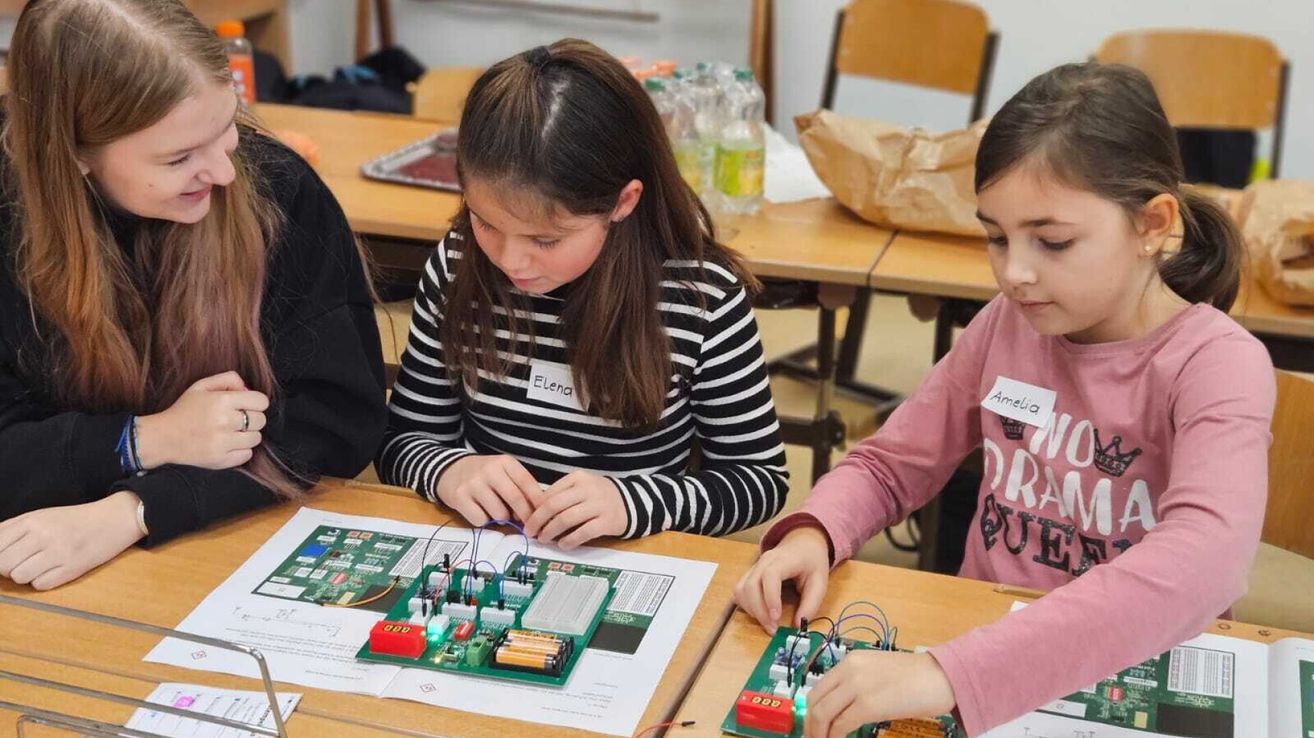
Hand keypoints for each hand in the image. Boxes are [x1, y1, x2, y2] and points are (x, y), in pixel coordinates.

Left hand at [0, 491, 144, 589]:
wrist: (114, 519)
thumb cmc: (74, 520)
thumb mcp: (40, 516)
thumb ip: (10, 529)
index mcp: (32, 521)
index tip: (4, 558)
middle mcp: (43, 536)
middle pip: (3, 564)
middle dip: (7, 568)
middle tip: (20, 562)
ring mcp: (59, 553)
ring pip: (20, 577)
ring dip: (25, 575)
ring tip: (37, 567)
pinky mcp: (73, 568)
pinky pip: (41, 585)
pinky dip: (42, 582)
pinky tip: (52, 571)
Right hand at [136, 371, 267, 469]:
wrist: (163, 437)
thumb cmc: (184, 410)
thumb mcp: (201, 386)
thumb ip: (228, 379)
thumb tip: (247, 388)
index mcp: (222, 401)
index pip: (261, 401)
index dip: (256, 402)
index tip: (247, 405)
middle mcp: (224, 421)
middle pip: (261, 420)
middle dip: (252, 418)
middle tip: (237, 419)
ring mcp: (223, 442)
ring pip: (256, 438)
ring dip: (247, 435)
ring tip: (232, 432)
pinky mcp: (220, 460)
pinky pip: (247, 455)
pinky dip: (241, 450)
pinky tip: (228, 444)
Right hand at [435, 454, 542, 525]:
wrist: (450, 470)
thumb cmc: (484, 475)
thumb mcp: (503, 473)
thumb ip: (519, 487)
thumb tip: (537, 512)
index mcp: (505, 462)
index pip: (527, 482)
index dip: (538, 502)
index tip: (544, 515)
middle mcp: (490, 470)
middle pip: (515, 499)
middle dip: (525, 517)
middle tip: (529, 526)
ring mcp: (473, 483)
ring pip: (499, 513)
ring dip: (502, 519)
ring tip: (498, 513)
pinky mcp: (460, 497)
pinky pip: (480, 520)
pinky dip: (483, 521)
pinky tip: (480, 512)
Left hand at [522, 471, 625, 549]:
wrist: (632, 502)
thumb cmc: (599, 497)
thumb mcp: (581, 488)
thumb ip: (561, 496)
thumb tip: (535, 513)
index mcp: (578, 478)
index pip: (549, 493)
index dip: (535, 509)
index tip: (527, 521)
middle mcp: (588, 489)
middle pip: (554, 506)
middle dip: (538, 521)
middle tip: (531, 532)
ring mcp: (599, 505)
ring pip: (566, 519)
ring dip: (550, 531)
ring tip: (544, 539)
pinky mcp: (608, 521)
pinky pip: (583, 532)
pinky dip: (570, 540)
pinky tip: (563, 545)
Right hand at [734, 524, 830, 632]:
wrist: (802, 543)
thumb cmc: (811, 562)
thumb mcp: (820, 581)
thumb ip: (811, 603)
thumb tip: (799, 625)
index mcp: (784, 560)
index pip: (770, 576)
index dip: (770, 597)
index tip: (776, 617)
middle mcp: (764, 561)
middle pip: (751, 585)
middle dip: (759, 611)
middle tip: (773, 628)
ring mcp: (754, 567)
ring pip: (741, 589)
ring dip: (751, 610)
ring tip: (767, 622)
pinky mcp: (749, 574)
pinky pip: (740, 591)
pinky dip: (746, 605)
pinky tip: (759, 613)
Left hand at [804, 651, 955, 737]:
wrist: (940, 676)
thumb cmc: (916, 677)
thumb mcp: (878, 672)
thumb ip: (857, 683)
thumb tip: (841, 708)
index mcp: (850, 660)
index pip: (818, 687)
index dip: (811, 709)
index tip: (812, 725)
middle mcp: (849, 670)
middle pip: (815, 701)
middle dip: (811, 724)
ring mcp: (857, 687)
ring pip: (823, 714)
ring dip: (819, 733)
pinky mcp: (868, 705)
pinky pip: (841, 725)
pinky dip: (835, 737)